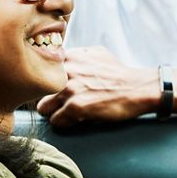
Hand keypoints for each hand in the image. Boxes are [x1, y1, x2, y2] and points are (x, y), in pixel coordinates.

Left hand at [37, 46, 157, 126]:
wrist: (138, 88)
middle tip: (59, 104)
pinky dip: (64, 123)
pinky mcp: (76, 107)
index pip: (41, 70)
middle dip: (48, 98)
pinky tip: (76, 120)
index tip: (54, 89)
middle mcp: (66, 71)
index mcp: (69, 57)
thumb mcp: (96, 53)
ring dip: (54, 112)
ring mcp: (70, 89)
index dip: (47, 82)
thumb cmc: (118, 73)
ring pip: (43, 107)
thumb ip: (76, 56)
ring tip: (67, 113)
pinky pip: (56, 121)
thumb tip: (62, 57)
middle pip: (39, 90)